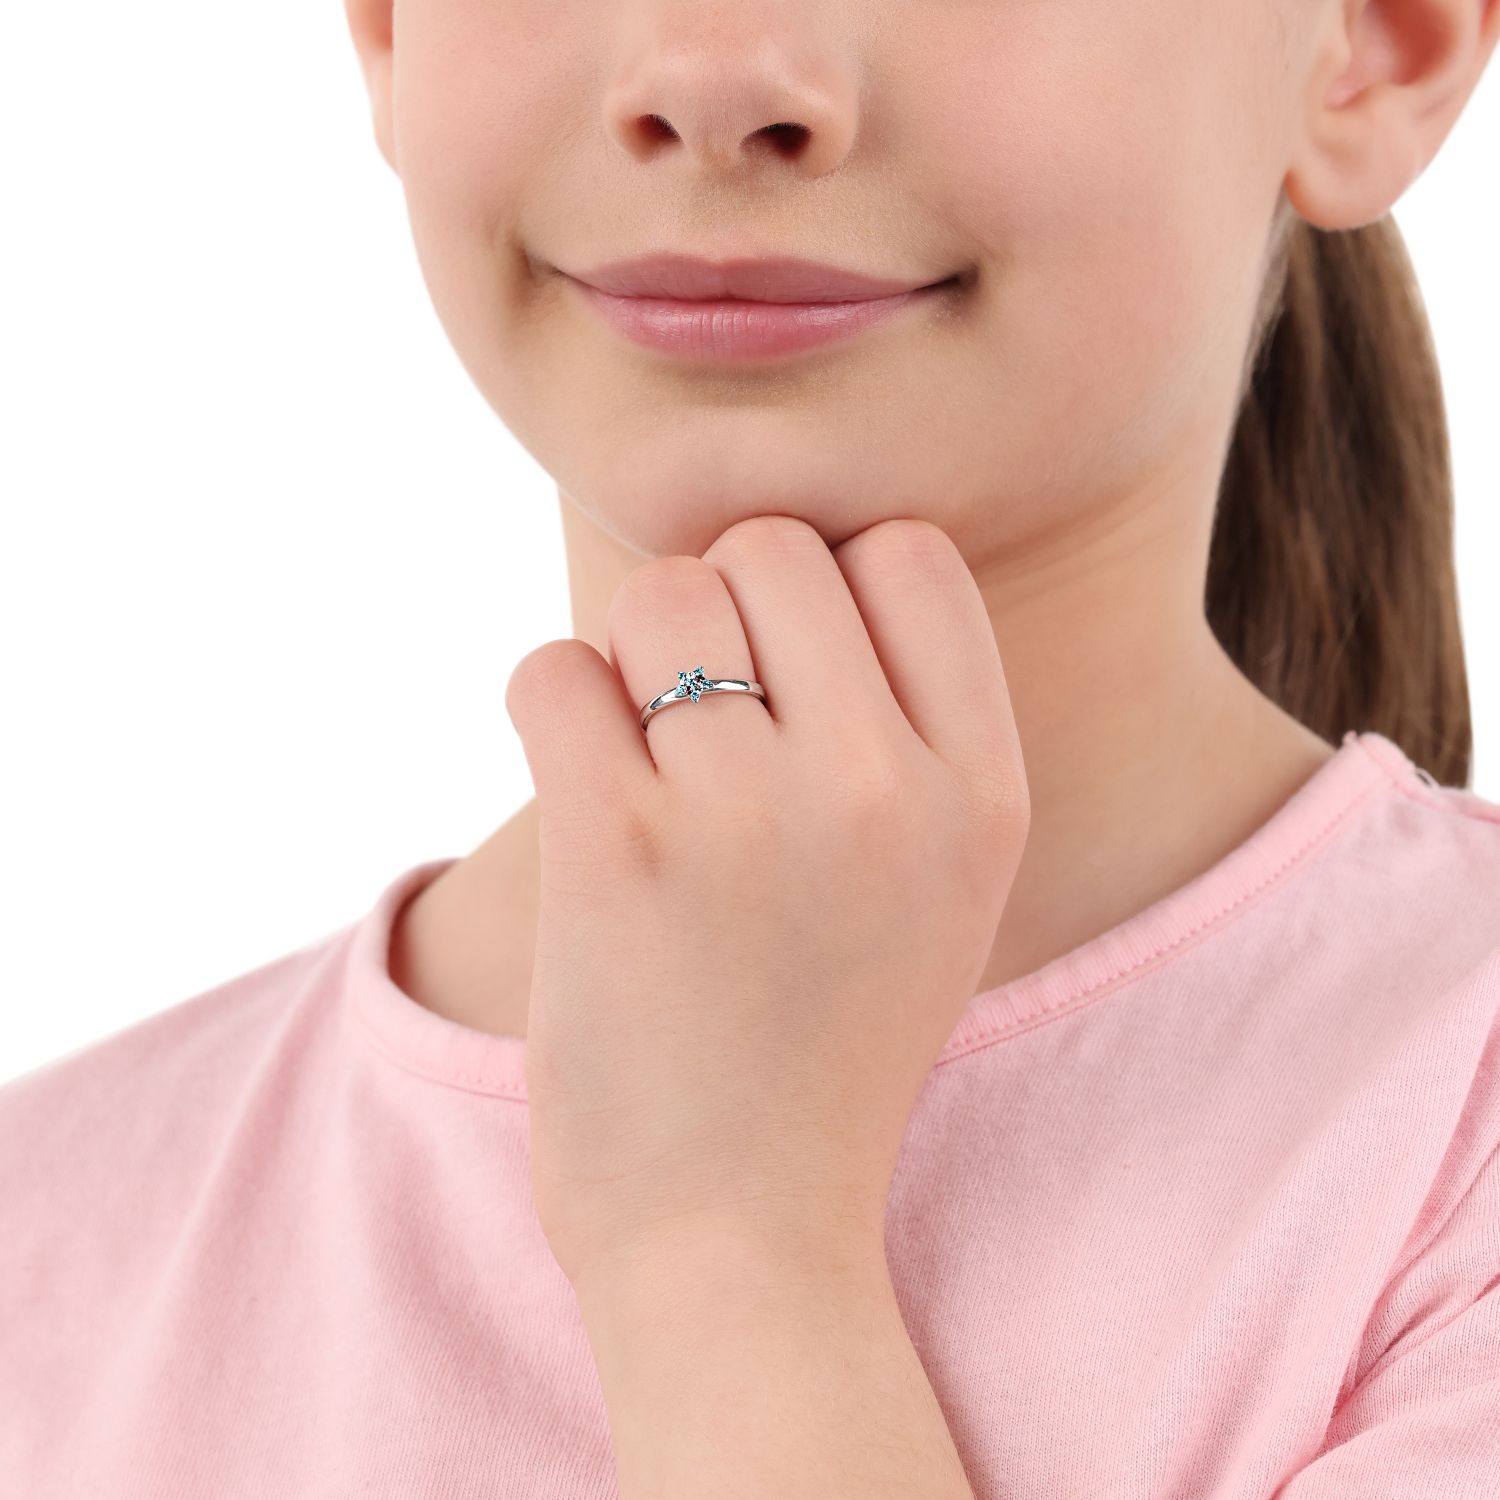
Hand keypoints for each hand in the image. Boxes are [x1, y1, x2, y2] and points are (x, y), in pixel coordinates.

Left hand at [506, 515, 1027, 1287]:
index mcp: (982, 793)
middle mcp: (883, 787)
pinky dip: (549, 709)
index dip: (833, 585)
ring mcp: (751, 815)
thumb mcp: (940, 889)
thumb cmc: (821, 1045)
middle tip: (702, 721)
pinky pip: (555, 672)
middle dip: (723, 608)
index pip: (911, 552)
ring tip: (644, 765)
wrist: (739, 1232)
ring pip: (660, 593)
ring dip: (628, 662)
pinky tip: (581, 792)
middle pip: (775, 547)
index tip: (792, 668)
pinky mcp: (619, 850)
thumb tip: (798, 563)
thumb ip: (909, 731)